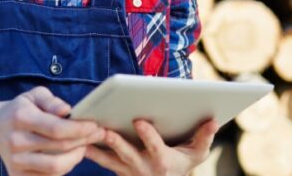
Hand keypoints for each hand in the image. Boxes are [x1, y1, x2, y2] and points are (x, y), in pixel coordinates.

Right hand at [0, 86, 105, 175]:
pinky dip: (63, 168)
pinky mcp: (16, 175)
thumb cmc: (21, 109)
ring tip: (83, 146)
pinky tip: (69, 156)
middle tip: (97, 135)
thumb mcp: (34, 96)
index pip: (56, 128)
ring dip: (76, 157)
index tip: (94, 125)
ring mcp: (15, 161)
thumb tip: (67, 111)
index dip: (79, 129)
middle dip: (83, 141)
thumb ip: (52, 101)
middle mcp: (15, 141)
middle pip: (59, 148)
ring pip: (56, 167)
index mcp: (21, 118)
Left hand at [84, 118, 218, 175]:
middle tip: (104, 130)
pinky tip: (78, 142)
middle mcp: (143, 168)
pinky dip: (91, 152)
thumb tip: (213, 120)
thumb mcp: (197, 154)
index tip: (139, 120)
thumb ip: (204, 137)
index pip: (155, 147)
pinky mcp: (118, 170)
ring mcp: (128, 171)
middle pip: (127, 154)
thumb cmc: (182, 165)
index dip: (147, 135)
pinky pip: (102, 162)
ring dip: (96, 149)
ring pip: (109, 160)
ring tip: (82, 138)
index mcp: (163, 161)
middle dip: (115, 142)